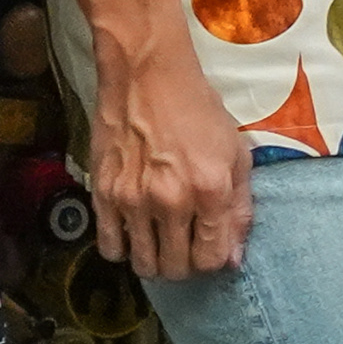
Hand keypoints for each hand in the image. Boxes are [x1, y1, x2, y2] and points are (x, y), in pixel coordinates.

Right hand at [87, 39, 255, 275]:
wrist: (146, 76)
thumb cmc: (198, 111)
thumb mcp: (236, 153)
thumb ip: (239, 209)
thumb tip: (234, 259)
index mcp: (210, 189)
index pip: (212, 259)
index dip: (213, 260)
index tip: (209, 248)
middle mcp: (171, 201)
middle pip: (177, 268)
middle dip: (185, 265)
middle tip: (184, 246)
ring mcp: (133, 200)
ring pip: (143, 265)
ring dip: (155, 261)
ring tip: (159, 242)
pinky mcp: (103, 194)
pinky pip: (109, 247)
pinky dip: (123, 248)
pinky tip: (133, 232)